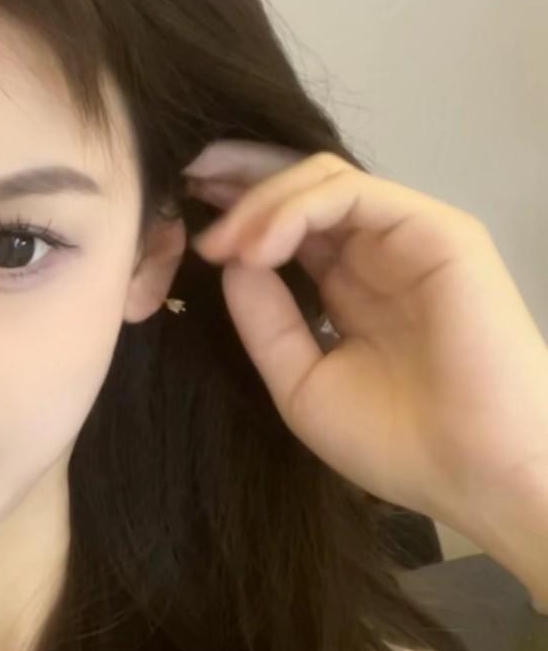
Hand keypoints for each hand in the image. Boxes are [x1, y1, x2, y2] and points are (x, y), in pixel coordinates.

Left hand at [181, 141, 547, 537]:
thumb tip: (228, 261)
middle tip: (179, 180)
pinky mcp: (436, 229)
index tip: (173, 221)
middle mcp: (375, 252)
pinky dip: (296, 208)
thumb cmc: (398, 443)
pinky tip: (258, 245)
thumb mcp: (302, 383)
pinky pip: (354, 192)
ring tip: (218, 240)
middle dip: (234, 178)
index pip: (285, 226)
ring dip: (258, 200)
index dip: (232, 214)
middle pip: (298, 187)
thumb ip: (265, 322)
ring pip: (321, 179)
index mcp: (347, 287)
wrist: (476, 471)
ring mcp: (406, 236)